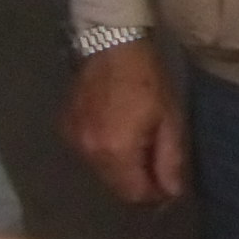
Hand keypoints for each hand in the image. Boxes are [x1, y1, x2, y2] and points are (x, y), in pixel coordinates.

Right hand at [62, 40, 187, 204]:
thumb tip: (173, 193)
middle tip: (154, 159)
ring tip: (136, 142)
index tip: (167, 182)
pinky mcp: (66, 127)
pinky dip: (102, 150)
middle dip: (137, 180)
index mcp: (117, 152)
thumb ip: (170, 160)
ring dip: (119, 166)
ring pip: (100, 170)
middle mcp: (90, 153)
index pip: (134, 194)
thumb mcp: (169, 118)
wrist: (112, 44)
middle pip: (115, 185)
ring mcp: (74, 140)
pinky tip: (115, 130)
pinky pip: (87, 152)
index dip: (154, 193)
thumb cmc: (147, 79)